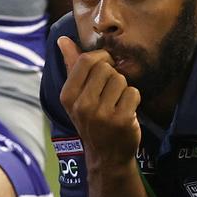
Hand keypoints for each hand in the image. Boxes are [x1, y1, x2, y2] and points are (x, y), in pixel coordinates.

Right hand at [57, 36, 140, 169]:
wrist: (106, 157)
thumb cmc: (92, 120)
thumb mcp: (77, 97)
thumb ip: (72, 66)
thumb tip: (63, 40)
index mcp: (68, 96)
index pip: (86, 60)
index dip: (101, 58)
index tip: (105, 68)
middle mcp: (82, 105)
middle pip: (106, 68)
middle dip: (113, 76)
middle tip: (110, 94)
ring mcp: (102, 114)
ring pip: (121, 79)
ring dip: (123, 89)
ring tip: (117, 104)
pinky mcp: (121, 120)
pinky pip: (134, 93)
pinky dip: (133, 100)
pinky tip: (126, 112)